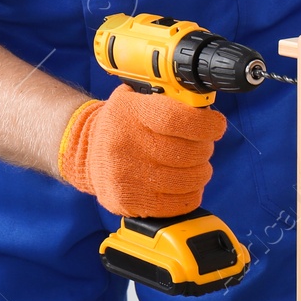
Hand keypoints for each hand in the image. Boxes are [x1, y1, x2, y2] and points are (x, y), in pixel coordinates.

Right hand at [56, 83, 226, 216]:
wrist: (85, 149)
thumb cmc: (121, 122)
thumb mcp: (137, 96)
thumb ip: (169, 98)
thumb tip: (205, 108)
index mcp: (129, 112)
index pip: (177, 120)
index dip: (205, 124)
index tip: (216, 125)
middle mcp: (124, 145)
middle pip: (187, 153)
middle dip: (205, 148)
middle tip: (204, 144)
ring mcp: (125, 176)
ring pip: (187, 180)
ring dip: (200, 172)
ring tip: (194, 165)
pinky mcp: (128, 202)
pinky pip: (177, 204)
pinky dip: (190, 194)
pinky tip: (185, 184)